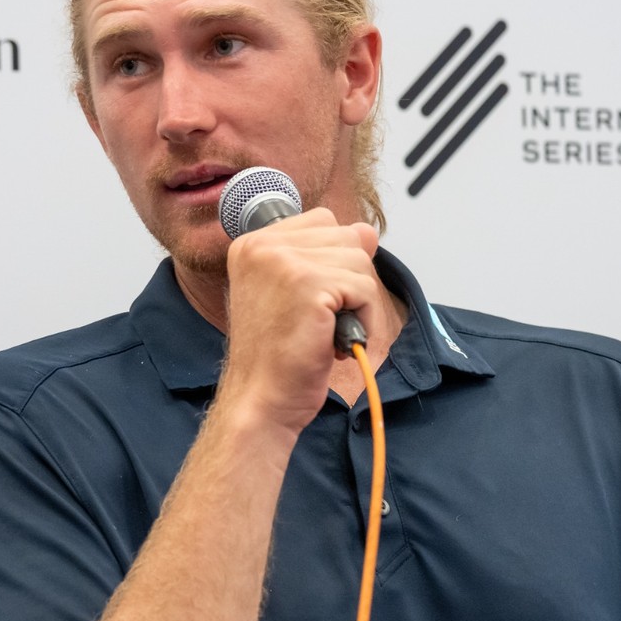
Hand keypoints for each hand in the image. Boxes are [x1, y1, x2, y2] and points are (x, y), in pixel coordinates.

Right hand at [218, 207, 379, 433]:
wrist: (260, 399)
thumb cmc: (275, 356)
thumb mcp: (296, 293)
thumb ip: (325, 255)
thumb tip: (367, 231)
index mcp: (252, 244)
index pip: (322, 221)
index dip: (333, 261)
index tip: (314, 300)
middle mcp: (263, 245)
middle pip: (345, 236)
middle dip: (348, 281)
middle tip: (322, 319)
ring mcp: (284, 262)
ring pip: (359, 260)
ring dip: (358, 303)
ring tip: (328, 331)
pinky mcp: (309, 284)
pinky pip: (365, 288)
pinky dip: (365, 319)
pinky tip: (337, 341)